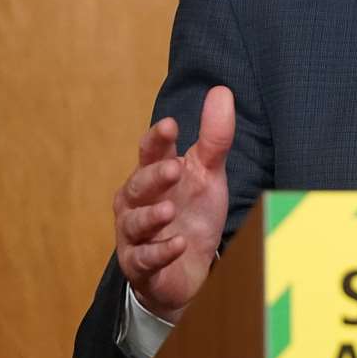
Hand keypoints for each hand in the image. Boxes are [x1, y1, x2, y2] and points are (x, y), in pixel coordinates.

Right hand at [113, 86, 233, 322]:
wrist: (187, 266)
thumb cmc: (193, 211)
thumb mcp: (208, 173)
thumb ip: (214, 137)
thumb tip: (221, 91)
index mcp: (153, 173)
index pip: (151, 151)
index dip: (158, 139)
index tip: (171, 125)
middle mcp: (137, 202)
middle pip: (139, 185)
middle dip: (153, 177)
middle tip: (172, 170)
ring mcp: (135, 234)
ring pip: (135, 223)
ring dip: (151, 217)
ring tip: (169, 211)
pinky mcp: (140, 265)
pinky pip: (145, 258)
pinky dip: (160, 252)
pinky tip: (178, 245)